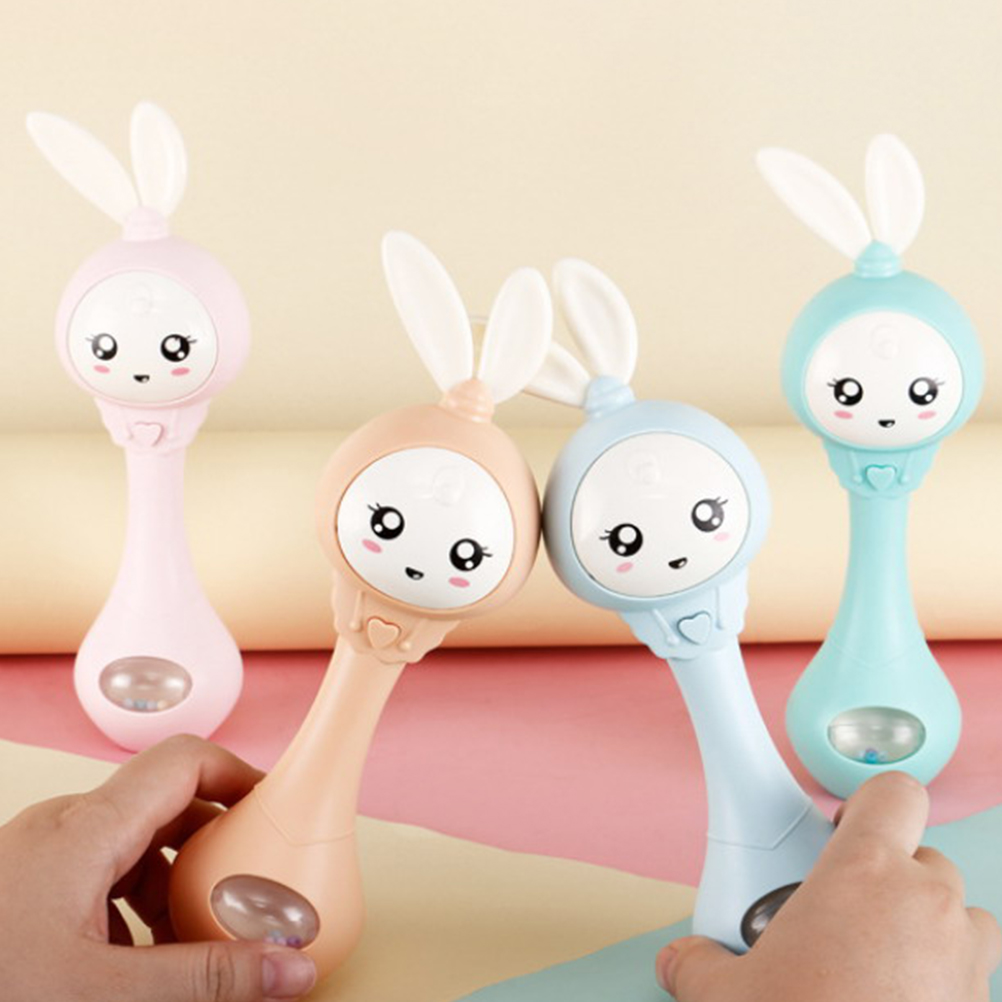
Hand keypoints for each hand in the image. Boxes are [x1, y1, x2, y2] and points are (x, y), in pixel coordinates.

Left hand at [0, 734, 316, 1001]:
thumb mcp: (105, 995)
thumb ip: (207, 980)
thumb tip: (290, 969)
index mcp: (86, 830)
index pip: (185, 761)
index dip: (242, 777)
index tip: (281, 812)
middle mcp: (63, 829)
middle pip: (166, 805)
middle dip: (218, 846)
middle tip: (252, 890)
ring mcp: (40, 858)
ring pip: (134, 844)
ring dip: (177, 885)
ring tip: (200, 941)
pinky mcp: (26, 888)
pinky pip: (101, 876)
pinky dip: (137, 908)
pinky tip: (141, 963)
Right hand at [657, 771, 1000, 1000]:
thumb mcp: (727, 994)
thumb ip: (698, 964)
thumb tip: (679, 962)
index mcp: (865, 872)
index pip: (894, 792)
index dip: (869, 803)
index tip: (841, 831)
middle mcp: (926, 903)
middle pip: (922, 854)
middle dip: (885, 876)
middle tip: (840, 913)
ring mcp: (964, 956)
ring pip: (957, 910)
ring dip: (924, 921)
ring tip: (875, 957)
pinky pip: (970, 966)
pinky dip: (941, 972)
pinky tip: (894, 996)